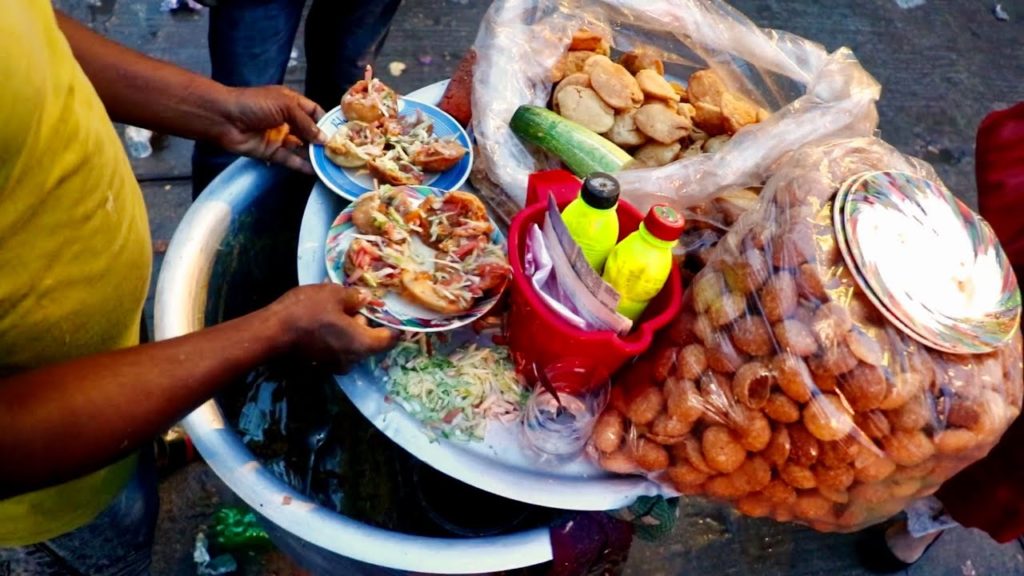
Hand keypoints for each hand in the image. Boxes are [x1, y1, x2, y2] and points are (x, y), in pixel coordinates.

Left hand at [216, 85, 328, 173]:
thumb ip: (306, 123)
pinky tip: (315, 171)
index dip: (325, 121)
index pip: (314, 111)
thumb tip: (323, 139)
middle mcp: (286, 120)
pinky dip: (301, 165)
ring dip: (314, 155)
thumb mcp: (285, 106)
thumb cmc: (253, 104)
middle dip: (322, 141)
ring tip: (330, 164)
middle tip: (339, 152)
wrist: (224, 118)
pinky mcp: (271, 152)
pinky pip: (290, 160)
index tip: (340, 133)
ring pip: (301, 148)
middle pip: (309, 132)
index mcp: (290, 103)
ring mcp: (279, 137)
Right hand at [271, 284, 397, 370]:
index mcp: (362, 344)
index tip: (389, 314)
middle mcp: (352, 359)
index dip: (393, 327)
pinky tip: (323, 320)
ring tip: (335, 310)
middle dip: (365, 324)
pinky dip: (336, 336)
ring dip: (349, 330)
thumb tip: (364, 299)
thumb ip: (354, 298)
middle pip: (369, 343)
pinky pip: (337, 349)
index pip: (389, 340)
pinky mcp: (320, 364)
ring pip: (352, 346)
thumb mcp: (334, 294)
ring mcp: (335, 364)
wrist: (272, 331)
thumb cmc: (307, 311)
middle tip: (353, 304)